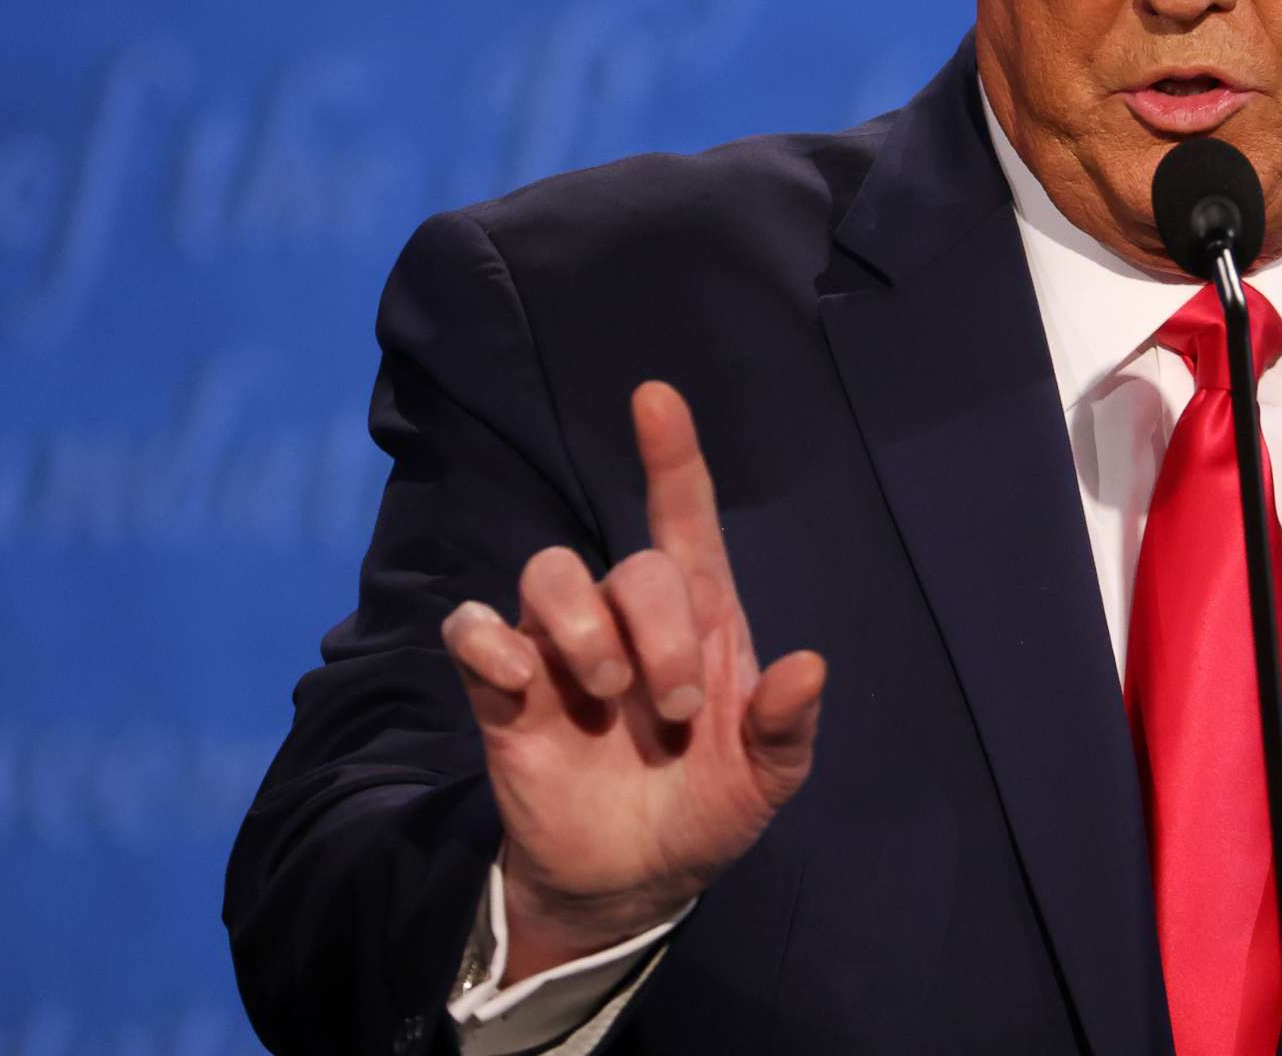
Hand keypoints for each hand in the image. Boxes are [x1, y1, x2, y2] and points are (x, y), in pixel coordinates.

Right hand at [439, 380, 826, 980]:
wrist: (630, 884)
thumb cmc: (704, 811)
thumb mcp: (764, 782)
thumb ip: (786, 727)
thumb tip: (807, 666)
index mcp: (698, 622)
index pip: (683, 518)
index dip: (671, 456)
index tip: (655, 399)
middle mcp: (626, 619)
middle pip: (631, 565)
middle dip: (656, 628)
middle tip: (673, 706)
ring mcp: (560, 650)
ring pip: (549, 572)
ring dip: (581, 626)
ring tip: (606, 691)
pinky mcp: (502, 689)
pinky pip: (474, 629)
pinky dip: (488, 642)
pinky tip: (516, 682)